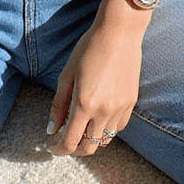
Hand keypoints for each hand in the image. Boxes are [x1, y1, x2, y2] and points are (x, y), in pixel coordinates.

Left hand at [46, 12, 145, 155]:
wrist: (119, 33)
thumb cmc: (89, 49)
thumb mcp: (67, 75)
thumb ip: (58, 105)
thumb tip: (51, 129)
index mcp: (84, 104)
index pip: (70, 141)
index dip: (59, 149)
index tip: (52, 147)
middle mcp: (104, 111)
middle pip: (89, 147)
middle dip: (74, 149)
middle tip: (64, 140)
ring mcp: (120, 108)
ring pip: (105, 140)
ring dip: (90, 140)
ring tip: (81, 128)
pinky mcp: (131, 103)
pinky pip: (117, 127)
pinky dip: (105, 129)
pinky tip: (97, 118)